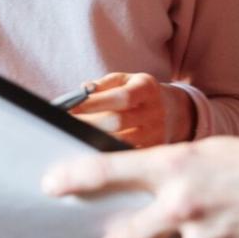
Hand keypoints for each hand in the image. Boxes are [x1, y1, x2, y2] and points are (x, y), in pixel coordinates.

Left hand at [70, 72, 194, 145]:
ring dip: (93, 141)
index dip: (93, 103)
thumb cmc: (138, 93)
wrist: (173, 111)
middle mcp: (155, 111)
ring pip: (120, 142)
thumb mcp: (125, 80)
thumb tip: (82, 91)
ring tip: (73, 139)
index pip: (120, 97)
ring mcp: (157, 134)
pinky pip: (127, 156)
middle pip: (118, 122)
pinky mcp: (154, 152)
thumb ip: (103, 84)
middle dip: (88, 124)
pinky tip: (90, 153)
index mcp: (147, 88)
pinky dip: (106, 156)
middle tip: (65, 127)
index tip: (70, 108)